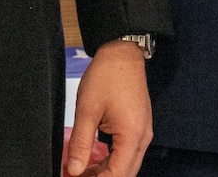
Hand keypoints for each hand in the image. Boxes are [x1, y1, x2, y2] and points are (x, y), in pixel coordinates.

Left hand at [65, 39, 150, 176]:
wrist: (123, 53)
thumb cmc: (106, 76)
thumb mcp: (87, 109)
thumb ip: (80, 143)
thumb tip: (74, 170)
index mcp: (132, 134)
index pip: (118, 174)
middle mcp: (143, 137)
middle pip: (125, 172)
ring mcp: (143, 132)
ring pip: (127, 164)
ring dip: (105, 172)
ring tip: (80, 171)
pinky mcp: (139, 126)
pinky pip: (127, 152)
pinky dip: (111, 160)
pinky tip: (93, 161)